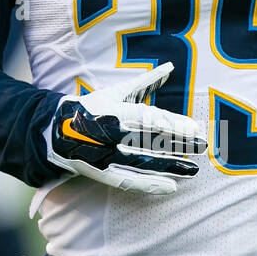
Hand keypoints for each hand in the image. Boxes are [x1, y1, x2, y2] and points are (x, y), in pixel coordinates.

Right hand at [47, 62, 206, 194]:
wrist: (54, 132)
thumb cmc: (92, 108)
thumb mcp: (115, 92)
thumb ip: (144, 82)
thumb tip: (170, 67)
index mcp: (113, 111)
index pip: (148, 118)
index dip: (172, 124)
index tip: (194, 129)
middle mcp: (110, 134)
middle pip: (150, 141)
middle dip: (178, 145)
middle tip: (202, 148)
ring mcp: (105, 156)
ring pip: (143, 163)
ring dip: (170, 167)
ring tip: (193, 170)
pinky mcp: (102, 173)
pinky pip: (128, 182)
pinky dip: (150, 185)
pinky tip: (171, 187)